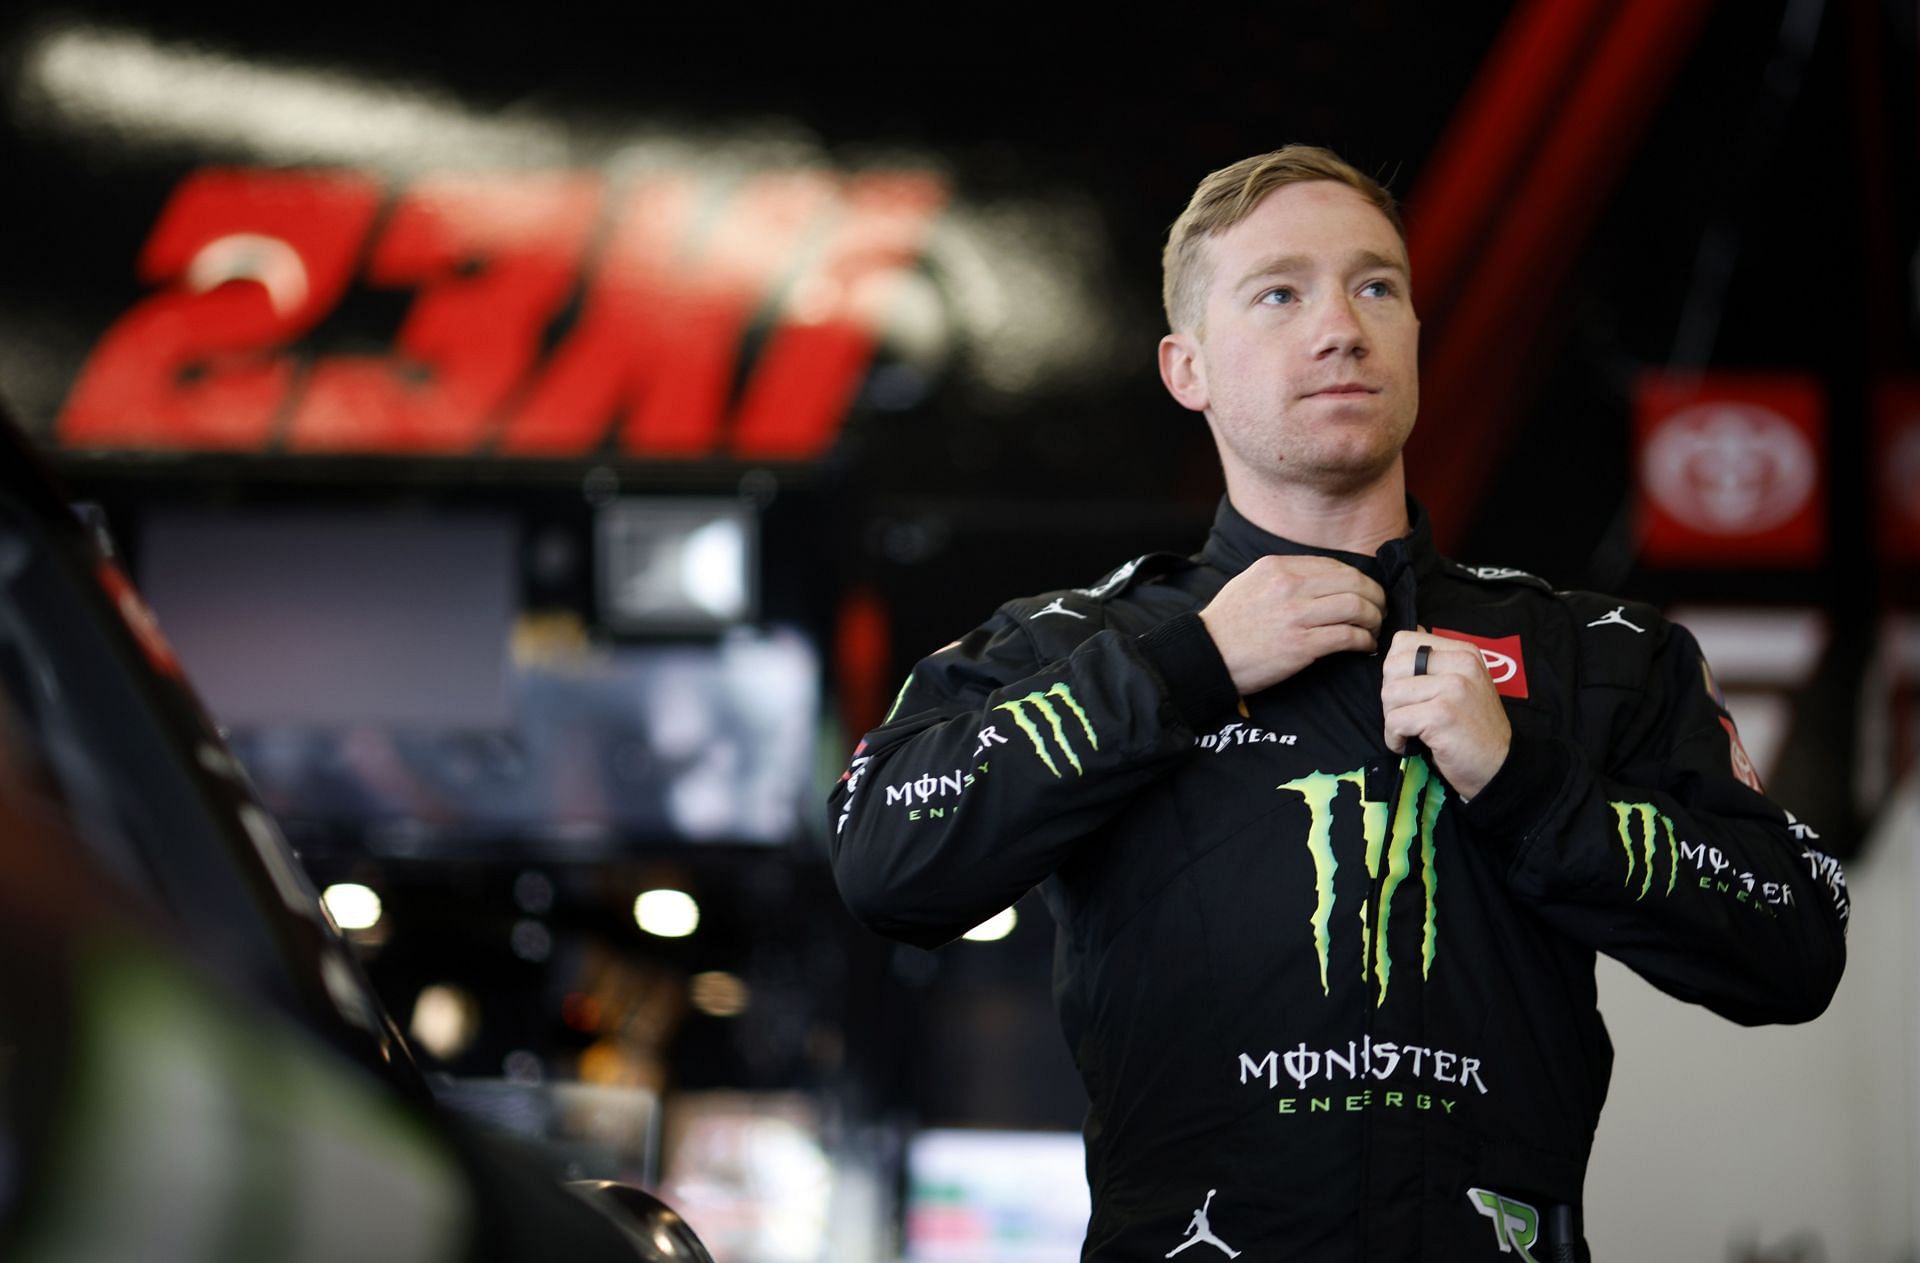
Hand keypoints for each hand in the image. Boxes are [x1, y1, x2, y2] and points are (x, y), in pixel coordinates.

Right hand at [1197, 555, 1385, 694]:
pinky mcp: (1301, 645)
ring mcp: (1296, 615)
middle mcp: (1290, 586)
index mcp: (1278, 567)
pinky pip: (1347, 636)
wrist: (1206, 655)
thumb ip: (1283, 576)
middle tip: (1378, 610)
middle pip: (1353, 583)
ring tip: (1373, 628)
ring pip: (1356, 607)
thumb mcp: (1250, 582)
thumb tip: (1320, 581)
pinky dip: (1364, 641)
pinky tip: (1364, 646)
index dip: (1358, 580)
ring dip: (1373, 618)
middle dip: (1374, 597)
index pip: (1334, 566)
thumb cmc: (1227, 623)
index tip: (1364, 592)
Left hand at [1380, 629, 1510, 798]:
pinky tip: (1409, 744)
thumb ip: (1434, 664)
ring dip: (1392, 718)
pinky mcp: (1442, 714)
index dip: (1395, 670)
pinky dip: (1394, 738)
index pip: (1403, 641)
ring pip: (1390, 694)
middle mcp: (1461, 663)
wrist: (1499, 766)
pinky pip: (1395, 720)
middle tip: (1407, 715)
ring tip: (1411, 731)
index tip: (1409, 693)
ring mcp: (1453, 687)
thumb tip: (1397, 647)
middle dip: (1391, 695)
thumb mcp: (1462, 684)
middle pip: (1392, 666)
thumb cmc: (1473, 728)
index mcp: (1463, 652)